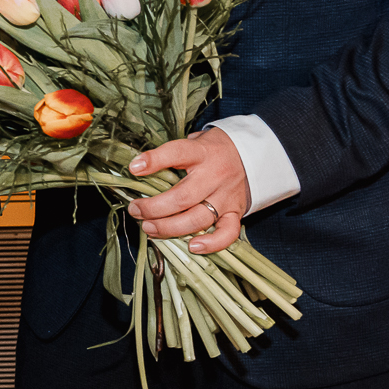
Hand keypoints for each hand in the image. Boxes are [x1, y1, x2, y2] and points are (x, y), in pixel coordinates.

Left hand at [127, 127, 248, 252]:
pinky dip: (212, 243)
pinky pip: (227, 233)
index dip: (154, 160)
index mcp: (201, 152)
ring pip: (199, 218)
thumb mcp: (194, 142)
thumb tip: (137, 167)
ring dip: (170, 228)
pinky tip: (192, 246)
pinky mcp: (236, 212)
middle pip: (183, 197)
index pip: (177, 153)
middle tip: (135, 211)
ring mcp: (226, 196)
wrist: (252, 156)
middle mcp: (215, 175)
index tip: (135, 168)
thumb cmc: (213, 151)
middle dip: (154, 208)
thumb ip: (171, 154)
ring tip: (149, 228)